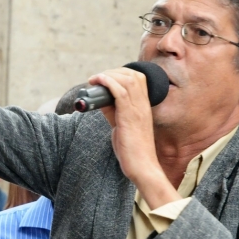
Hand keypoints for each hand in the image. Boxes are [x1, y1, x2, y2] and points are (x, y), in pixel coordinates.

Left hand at [88, 68, 179, 207]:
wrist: (142, 167)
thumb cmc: (132, 150)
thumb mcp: (121, 125)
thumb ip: (113, 111)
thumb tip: (100, 99)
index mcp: (144, 106)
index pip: (138, 78)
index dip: (121, 73)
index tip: (106, 77)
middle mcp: (143, 104)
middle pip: (133, 74)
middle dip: (113, 71)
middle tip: (97, 78)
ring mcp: (138, 109)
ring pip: (127, 79)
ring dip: (108, 75)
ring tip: (95, 79)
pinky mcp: (130, 116)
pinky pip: (120, 91)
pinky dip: (108, 82)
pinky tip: (98, 81)